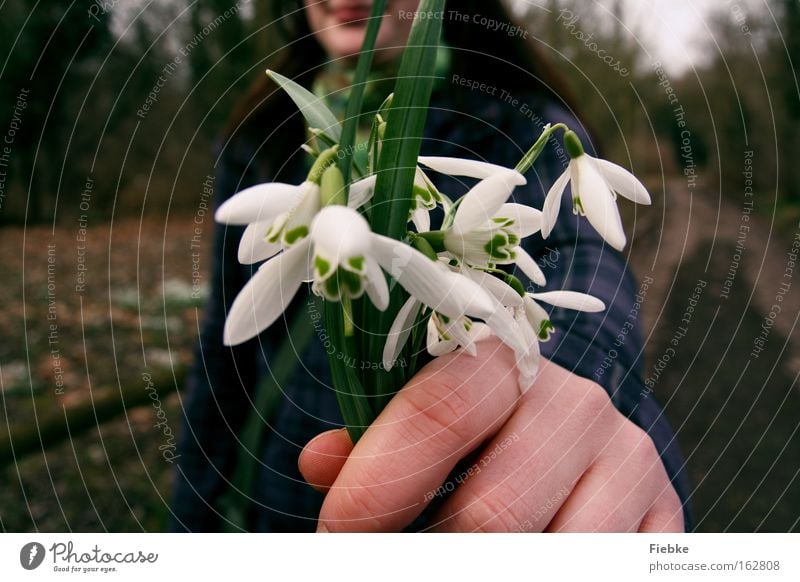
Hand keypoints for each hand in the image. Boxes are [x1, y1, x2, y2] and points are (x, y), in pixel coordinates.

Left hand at [299, 338, 683, 531]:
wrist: (576, 430)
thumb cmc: (482, 426)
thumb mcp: (428, 414)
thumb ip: (375, 438)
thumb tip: (319, 463)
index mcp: (506, 363)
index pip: (439, 413)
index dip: (380, 482)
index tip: (339, 530)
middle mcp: (577, 405)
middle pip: (494, 510)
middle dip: (430, 553)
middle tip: (393, 562)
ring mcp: (630, 462)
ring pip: (554, 554)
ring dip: (487, 568)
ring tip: (455, 558)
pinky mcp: (666, 517)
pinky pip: (605, 569)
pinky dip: (547, 571)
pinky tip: (521, 560)